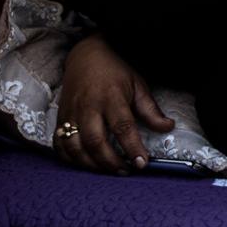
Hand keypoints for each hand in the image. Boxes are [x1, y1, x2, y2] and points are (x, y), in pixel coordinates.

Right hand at [53, 33, 174, 173]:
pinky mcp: (59, 117)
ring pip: (75, 147)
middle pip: (95, 141)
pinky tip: (85, 164)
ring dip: (91, 164)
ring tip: (108, 170)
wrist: (86, 55)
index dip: (132, 147)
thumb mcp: (138, 85)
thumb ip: (150, 109)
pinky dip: (70, 158)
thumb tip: (168, 127)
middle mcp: (88, 107)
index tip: (141, 163)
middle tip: (125, 171)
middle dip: (110, 162)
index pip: (123, 127)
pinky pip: (59, 144)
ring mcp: (71, 113)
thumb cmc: (115, 72)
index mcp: (111, 97)